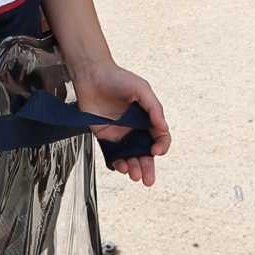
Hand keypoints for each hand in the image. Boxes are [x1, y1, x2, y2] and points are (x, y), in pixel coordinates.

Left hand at [72, 59, 170, 186]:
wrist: (91, 75)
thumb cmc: (118, 78)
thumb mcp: (141, 89)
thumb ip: (154, 108)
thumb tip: (163, 128)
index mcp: (147, 118)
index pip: (159, 137)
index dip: (161, 146)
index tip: (156, 151)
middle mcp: (134, 128)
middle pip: (145, 153)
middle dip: (148, 168)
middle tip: (148, 180)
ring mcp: (119, 133)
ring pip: (130, 157)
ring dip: (133, 168)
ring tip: (133, 175)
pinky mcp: (103, 136)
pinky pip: (112, 154)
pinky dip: (117, 163)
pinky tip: (120, 166)